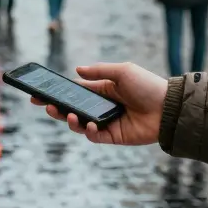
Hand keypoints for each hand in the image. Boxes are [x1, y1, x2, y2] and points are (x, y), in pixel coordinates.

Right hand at [35, 62, 167, 145]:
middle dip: (56, 107)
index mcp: (102, 90)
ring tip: (69, 115)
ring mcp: (106, 122)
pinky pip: (93, 136)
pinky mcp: (113, 136)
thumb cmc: (147, 86)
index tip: (39, 91)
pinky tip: (88, 125)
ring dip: (70, 120)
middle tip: (43, 104)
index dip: (57, 92)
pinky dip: (87, 131)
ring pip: (79, 124)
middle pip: (72, 108)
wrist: (168, 108)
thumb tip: (76, 71)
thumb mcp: (122, 71)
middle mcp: (102, 106)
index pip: (75, 92)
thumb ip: (99, 72)